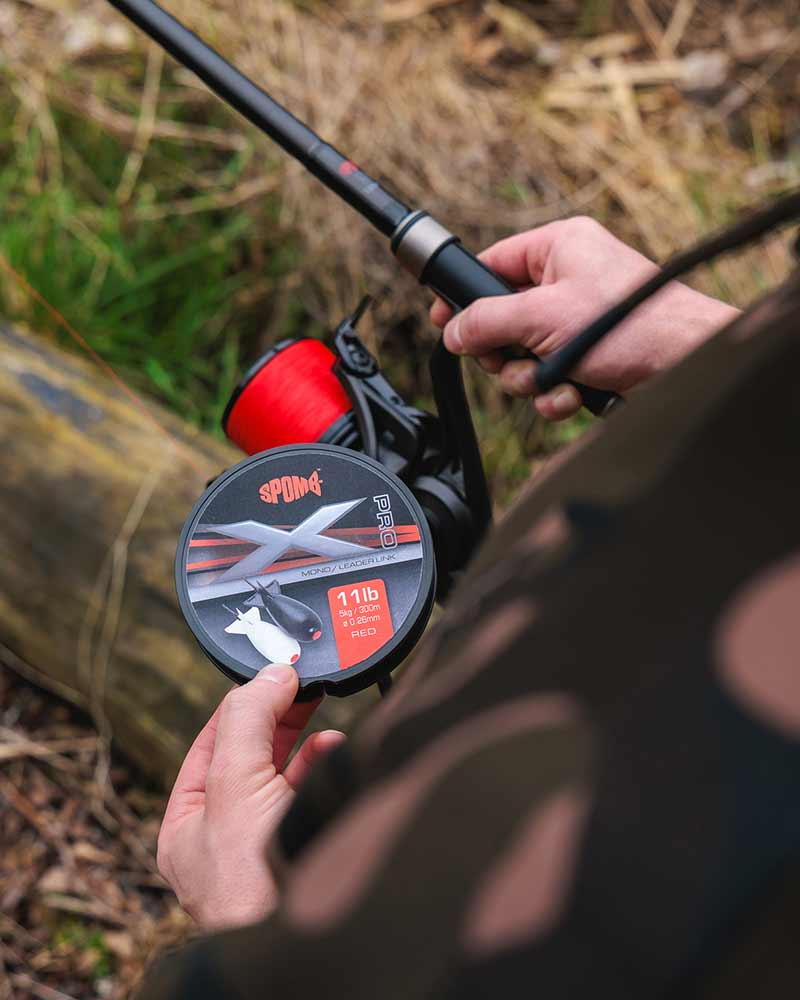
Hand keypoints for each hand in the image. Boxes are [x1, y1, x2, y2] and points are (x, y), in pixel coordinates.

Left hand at [156, 664, 344, 930]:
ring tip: (320, 704)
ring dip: (303, 737)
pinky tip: (335, 746)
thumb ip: (248, 720)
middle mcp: (224, 833)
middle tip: (302, 679)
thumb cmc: (255, 882)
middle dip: (276, 714)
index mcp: (188, 823)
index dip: (240, 701)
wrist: (306, 948)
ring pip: (282, 772)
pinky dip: (324, 764)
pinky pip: (311, 795)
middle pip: (248, 752)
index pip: (210, 741)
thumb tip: (272, 672)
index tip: (272, 670)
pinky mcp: (303, 845)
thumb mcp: (235, 784)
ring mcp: (265, 842)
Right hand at [430, 217, 739, 420]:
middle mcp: (567, 279)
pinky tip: (571, 397)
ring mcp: (577, 320)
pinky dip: (554, 393)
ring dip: (528, 378)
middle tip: (510, 361)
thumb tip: (453, 332)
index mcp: (558, 248)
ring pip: (521, 355)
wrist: (684, 365)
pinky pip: (548, 376)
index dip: (464, 295)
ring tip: (552, 382)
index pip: (492, 264)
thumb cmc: (630, 325)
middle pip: (502, 318)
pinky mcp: (588, 355)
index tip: (443, 320)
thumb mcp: (543, 317)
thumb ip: (488, 322)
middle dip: (504, 352)